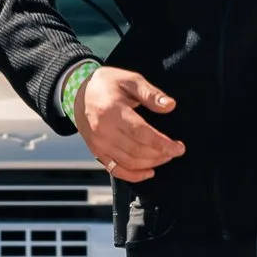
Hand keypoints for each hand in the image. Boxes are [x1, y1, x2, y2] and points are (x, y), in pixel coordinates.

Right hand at [71, 66, 183, 182]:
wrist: (78, 92)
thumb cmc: (107, 84)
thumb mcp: (129, 80)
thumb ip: (150, 93)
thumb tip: (170, 105)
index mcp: (113, 111)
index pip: (142, 133)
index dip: (163, 144)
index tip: (179, 147)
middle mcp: (104, 130)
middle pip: (137, 151)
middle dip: (161, 154)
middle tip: (175, 151)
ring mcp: (98, 143)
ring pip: (130, 162)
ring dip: (151, 163)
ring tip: (165, 157)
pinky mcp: (96, 151)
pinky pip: (116, 170)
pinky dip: (134, 176)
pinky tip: (149, 172)